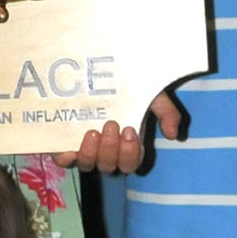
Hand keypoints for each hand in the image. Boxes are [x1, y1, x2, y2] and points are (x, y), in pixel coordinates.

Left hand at [67, 92, 186, 175]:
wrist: (100, 71)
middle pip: (109, 166)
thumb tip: (172, 134)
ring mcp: (85, 149)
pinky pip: (64, 160)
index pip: (131, 163)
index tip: (130, 130)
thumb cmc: (129, 88)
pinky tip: (69, 146)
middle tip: (111, 124)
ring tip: (93, 131)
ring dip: (91, 153)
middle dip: (111, 149)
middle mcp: (106, 152)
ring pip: (88, 165)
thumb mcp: (152, 96)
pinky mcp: (64, 144)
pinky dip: (66, 157)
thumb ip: (166, 113)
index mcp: (127, 145)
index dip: (130, 153)